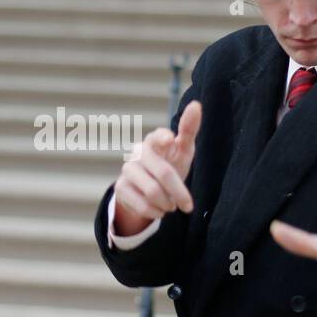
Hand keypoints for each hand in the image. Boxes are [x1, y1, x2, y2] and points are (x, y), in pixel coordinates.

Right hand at [113, 101, 202, 235]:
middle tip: (188, 206)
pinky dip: (155, 212)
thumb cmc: (170, 163)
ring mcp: (127, 170)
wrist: (149, 188)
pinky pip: (141, 205)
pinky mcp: (120, 188)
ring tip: (171, 205)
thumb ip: (189, 129)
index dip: (163, 138)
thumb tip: (196, 104)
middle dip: (179, 192)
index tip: (169, 140)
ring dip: (167, 204)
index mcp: (154, 140)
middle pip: (164, 174)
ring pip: (153, 192)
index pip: (158, 137)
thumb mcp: (182, 149)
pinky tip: (159, 210)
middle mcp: (138, 152)